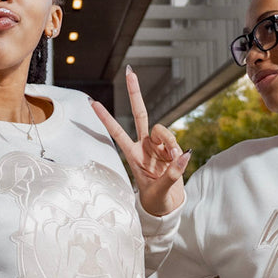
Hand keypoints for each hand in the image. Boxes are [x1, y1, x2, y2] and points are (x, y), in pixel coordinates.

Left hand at [91, 65, 189, 216]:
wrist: (167, 205)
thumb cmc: (156, 198)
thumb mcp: (160, 190)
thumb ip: (172, 174)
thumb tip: (184, 155)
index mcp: (132, 154)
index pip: (117, 132)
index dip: (105, 118)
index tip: (92, 103)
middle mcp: (145, 145)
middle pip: (140, 114)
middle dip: (135, 93)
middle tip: (130, 72)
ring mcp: (159, 145)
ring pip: (163, 130)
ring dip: (169, 141)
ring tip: (173, 159)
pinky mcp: (172, 149)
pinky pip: (176, 142)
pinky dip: (179, 151)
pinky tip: (180, 160)